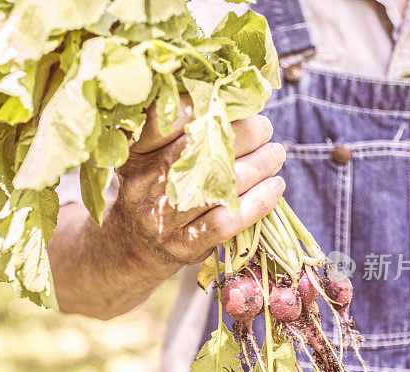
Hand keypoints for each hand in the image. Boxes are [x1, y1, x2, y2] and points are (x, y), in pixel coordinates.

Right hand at [107, 96, 286, 274]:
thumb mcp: (149, 153)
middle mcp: (146, 183)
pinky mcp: (184, 244)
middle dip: (246, 132)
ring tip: (275, 153)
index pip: (170, 117)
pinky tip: (275, 187)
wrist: (134, 244)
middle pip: (204, 147)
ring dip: (261, 164)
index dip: (210, 100)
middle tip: (264, 128)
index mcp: (137, 152)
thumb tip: (235, 89)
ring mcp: (164, 217)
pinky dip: (259, 202)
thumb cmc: (154, 186)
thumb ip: (183, 125)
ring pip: (223, 183)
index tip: (241, 92)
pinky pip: (229, 221)